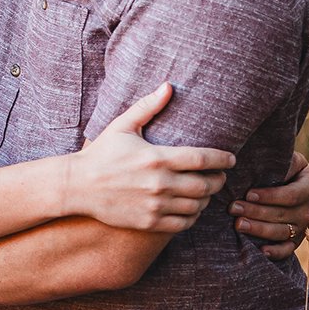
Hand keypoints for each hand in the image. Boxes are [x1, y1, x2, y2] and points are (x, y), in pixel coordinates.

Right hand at [64, 83, 236, 232]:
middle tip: (219, 176)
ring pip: (198, 205)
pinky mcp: (150, 222)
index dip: (223, 159)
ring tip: (205, 191)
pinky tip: (190, 207)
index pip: (204, 159)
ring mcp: (156, 205)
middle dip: (219, 180)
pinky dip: (193, 215)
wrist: (77, 186)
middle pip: (206, 185)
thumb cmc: (101, 153)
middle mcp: (160, 184)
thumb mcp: (122, 126)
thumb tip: (169, 86)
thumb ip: (148, 107)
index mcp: (157, 158)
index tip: (231, 159)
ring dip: (207, 198)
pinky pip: (184, 223)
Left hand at [232, 148, 308, 259]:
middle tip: (233, 208)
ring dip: (259, 230)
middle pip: (282, 214)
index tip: (248, 194)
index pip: (291, 195)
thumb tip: (263, 161)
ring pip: (282, 232)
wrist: (287, 184)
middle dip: (256, 212)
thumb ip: (279, 161)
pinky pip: (287, 250)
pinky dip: (276, 252)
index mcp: (308, 188)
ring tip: (238, 225)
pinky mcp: (295, 241)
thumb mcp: (284, 160)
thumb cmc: (280, 168)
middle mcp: (308, 210)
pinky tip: (260, 250)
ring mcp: (302, 227)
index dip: (270, 196)